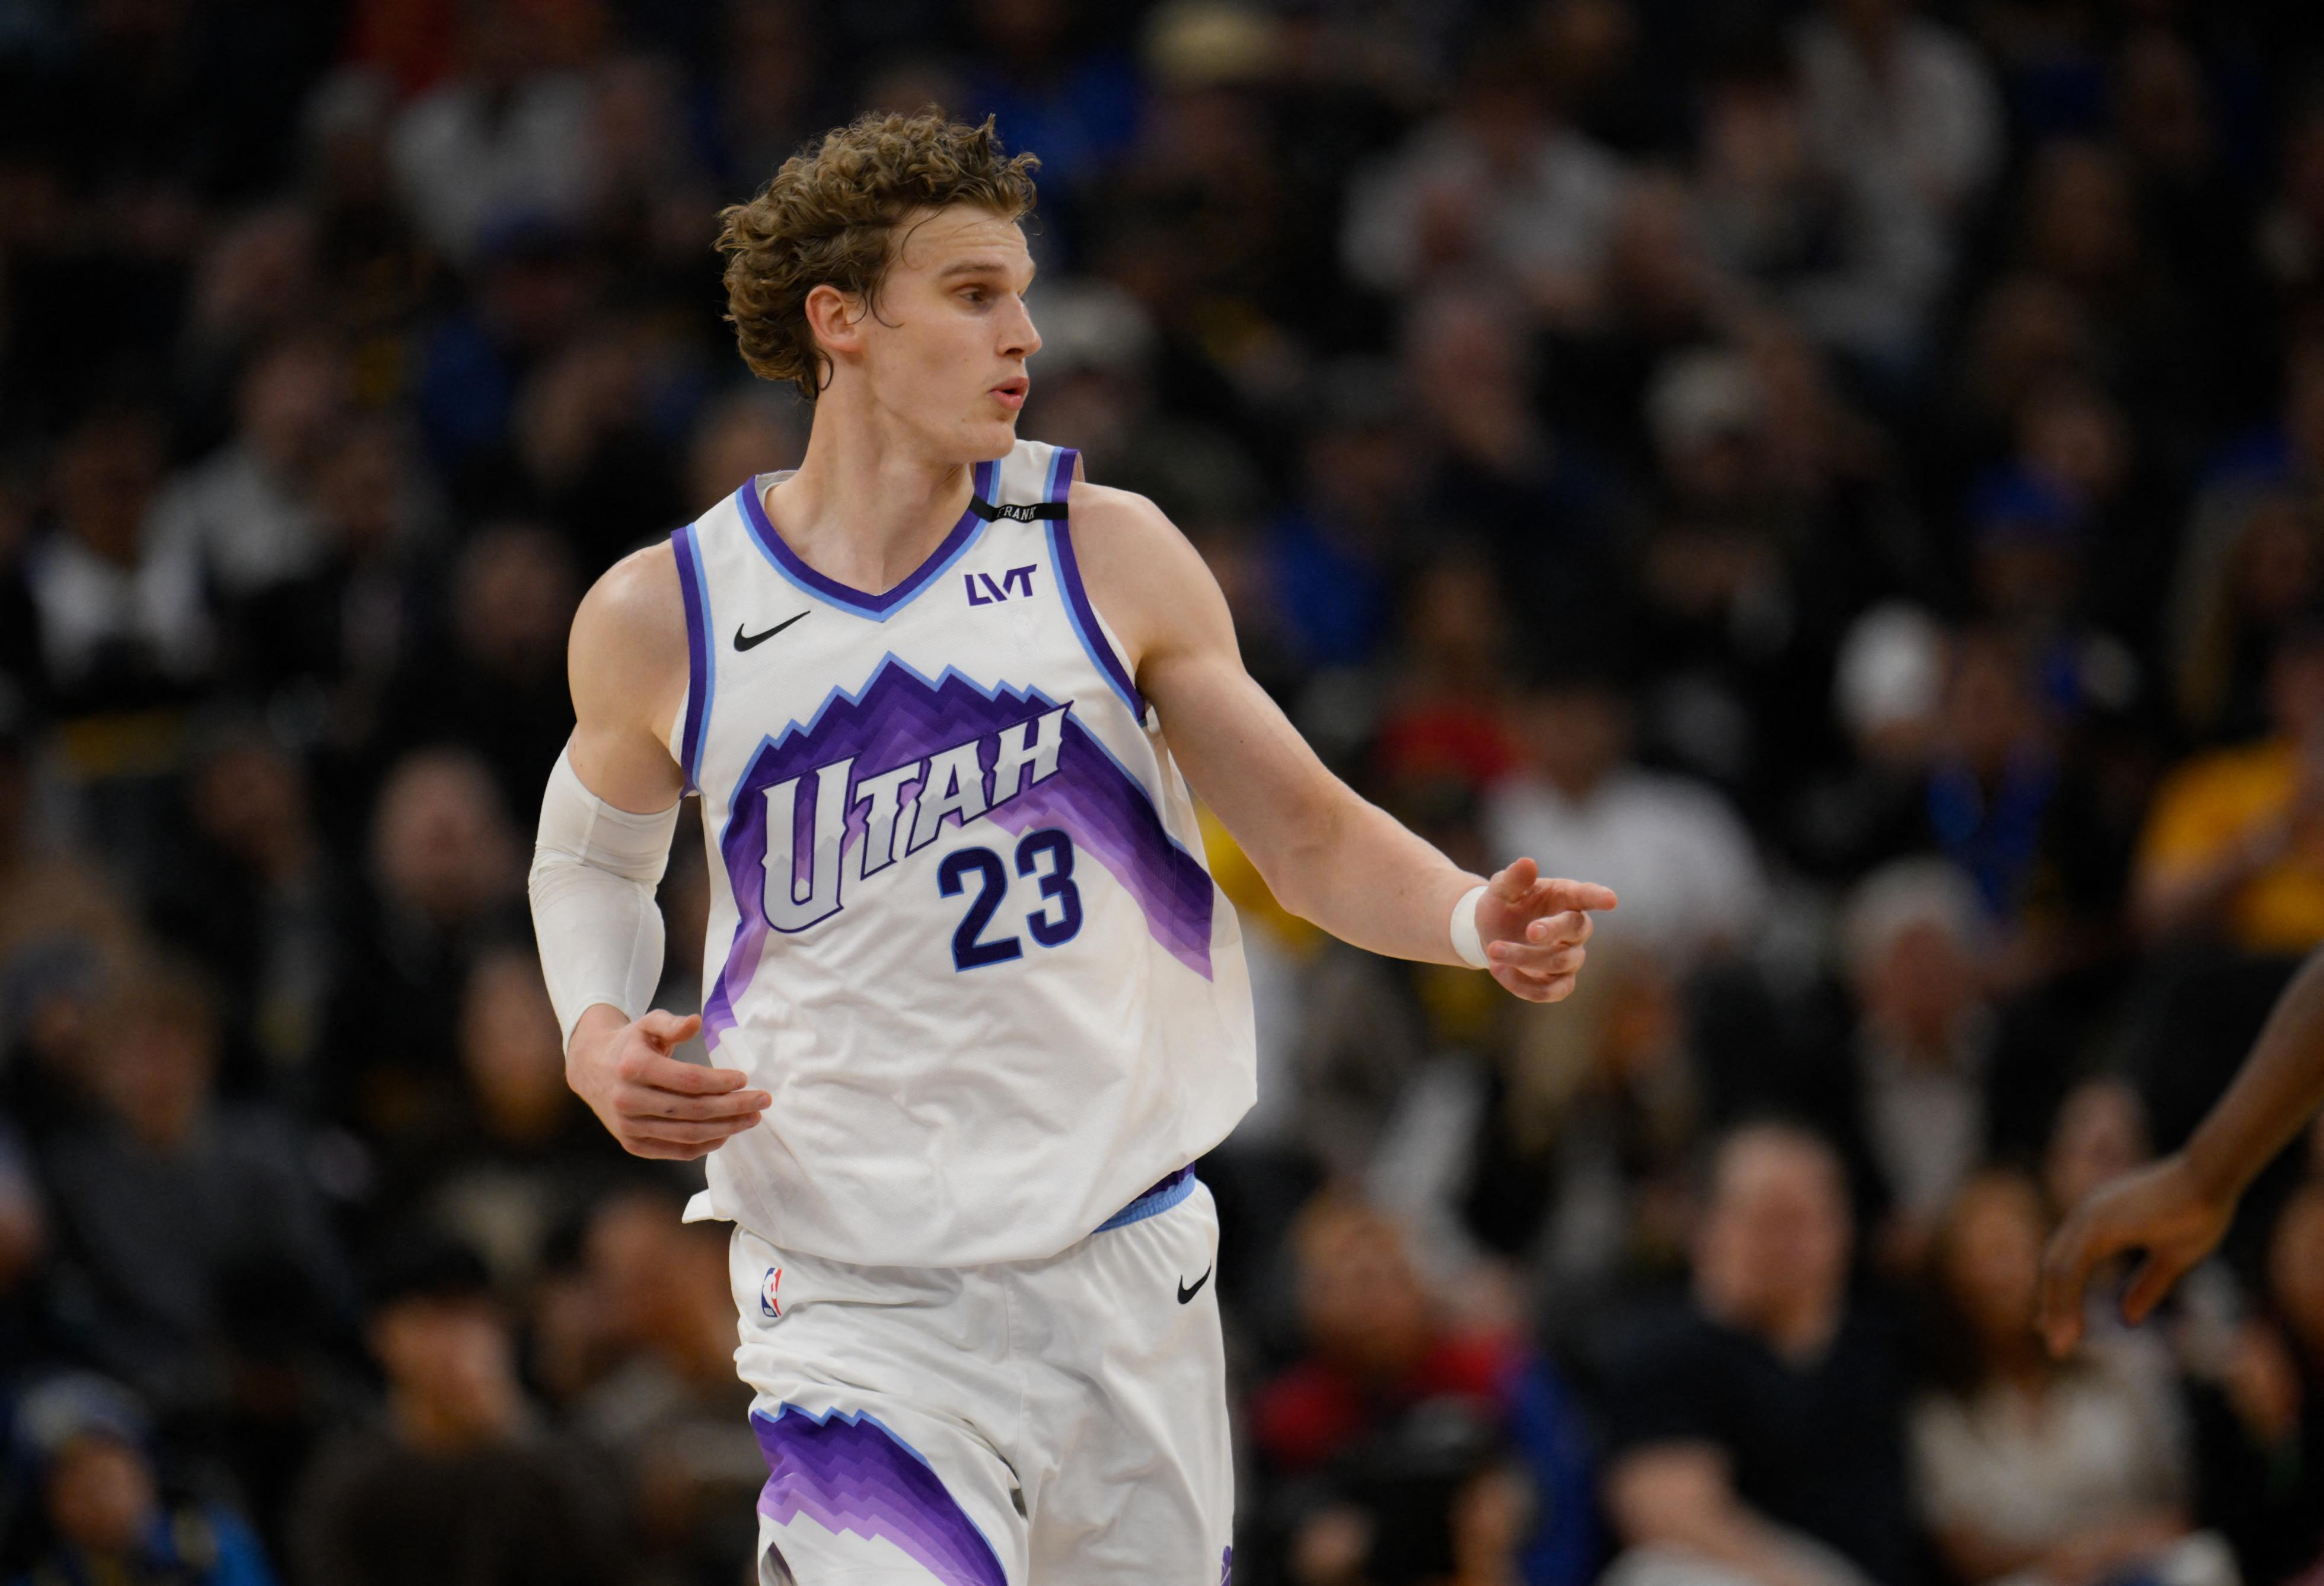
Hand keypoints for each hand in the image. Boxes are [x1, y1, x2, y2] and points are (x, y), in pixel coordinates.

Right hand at [566, 1006, 768, 1160]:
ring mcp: (629, 1126)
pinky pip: (677, 1150)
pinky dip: (706, 1145)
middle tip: (763, 1101)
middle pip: (693, 1110)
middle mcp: (627, 1100)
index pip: (688, 1080)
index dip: (719, 1082)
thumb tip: (696, 1022)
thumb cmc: (631, 1043)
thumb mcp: (648, 1023)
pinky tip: (727, 1133)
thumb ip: (672, 1023)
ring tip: (752, 1118)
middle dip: (734, 1107)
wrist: (592, 1068)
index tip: (744, 1078)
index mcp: (633, 1067)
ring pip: (688, 1134)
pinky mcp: (632, 1144)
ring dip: (726, 1129)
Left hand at [1473, 858, 1617, 1003]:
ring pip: (1560, 962)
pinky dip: (1524, 985)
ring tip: (1493, 950)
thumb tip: (1527, 863)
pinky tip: (1498, 970)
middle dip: (1553, 930)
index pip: (1586, 895)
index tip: (1610, 899)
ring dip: (1525, 958)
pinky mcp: (1557, 982)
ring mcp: (1568, 957)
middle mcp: (1573, 928)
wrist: (1488, 932)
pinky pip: (1551, 991)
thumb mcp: (1500, 889)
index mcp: (1564, 897)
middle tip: (1529, 931)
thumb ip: (1513, 878)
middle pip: (1576, 930)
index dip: (1598, 897)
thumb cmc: (1502, 904)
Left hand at [2037, 1152, 2233, 1355]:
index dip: (2060, 1295)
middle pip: (2055, 1268)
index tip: (2054, 1326)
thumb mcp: (2171, 1258)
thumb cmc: (2200, 1210)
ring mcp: (2089, 1217)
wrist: (2214, 1178)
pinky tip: (2069, 1325)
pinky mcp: (2098, 1224)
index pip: (2067, 1263)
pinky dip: (2065, 1298)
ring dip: (2055, 1309)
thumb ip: (2147, 1286)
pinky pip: (2071, 1267)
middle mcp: (2086, 1216)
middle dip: (2051, 1306)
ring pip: (2058, 1271)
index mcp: (2099, 1222)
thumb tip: (2127, 1318)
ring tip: (2059, 1346)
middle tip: (2052, 1344)